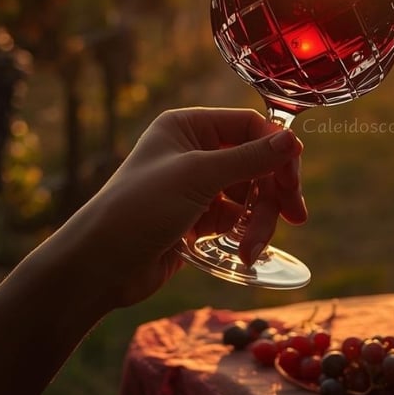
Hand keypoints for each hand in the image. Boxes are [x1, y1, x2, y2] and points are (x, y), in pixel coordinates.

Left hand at [60, 107, 305, 307]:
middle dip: (273, 192)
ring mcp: (197, 185)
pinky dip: (245, 234)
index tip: (294, 180)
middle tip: (296, 216)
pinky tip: (246, 253)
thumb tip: (293, 139)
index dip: (276, 149)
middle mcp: (194, 150)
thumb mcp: (198, 177)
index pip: (249, 126)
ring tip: (253, 248)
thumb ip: (250, 158)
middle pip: (256, 162)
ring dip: (259, 220)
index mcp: (188, 126)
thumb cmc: (139, 209)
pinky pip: (237, 218)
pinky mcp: (198, 217)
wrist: (97, 268)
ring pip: (250, 194)